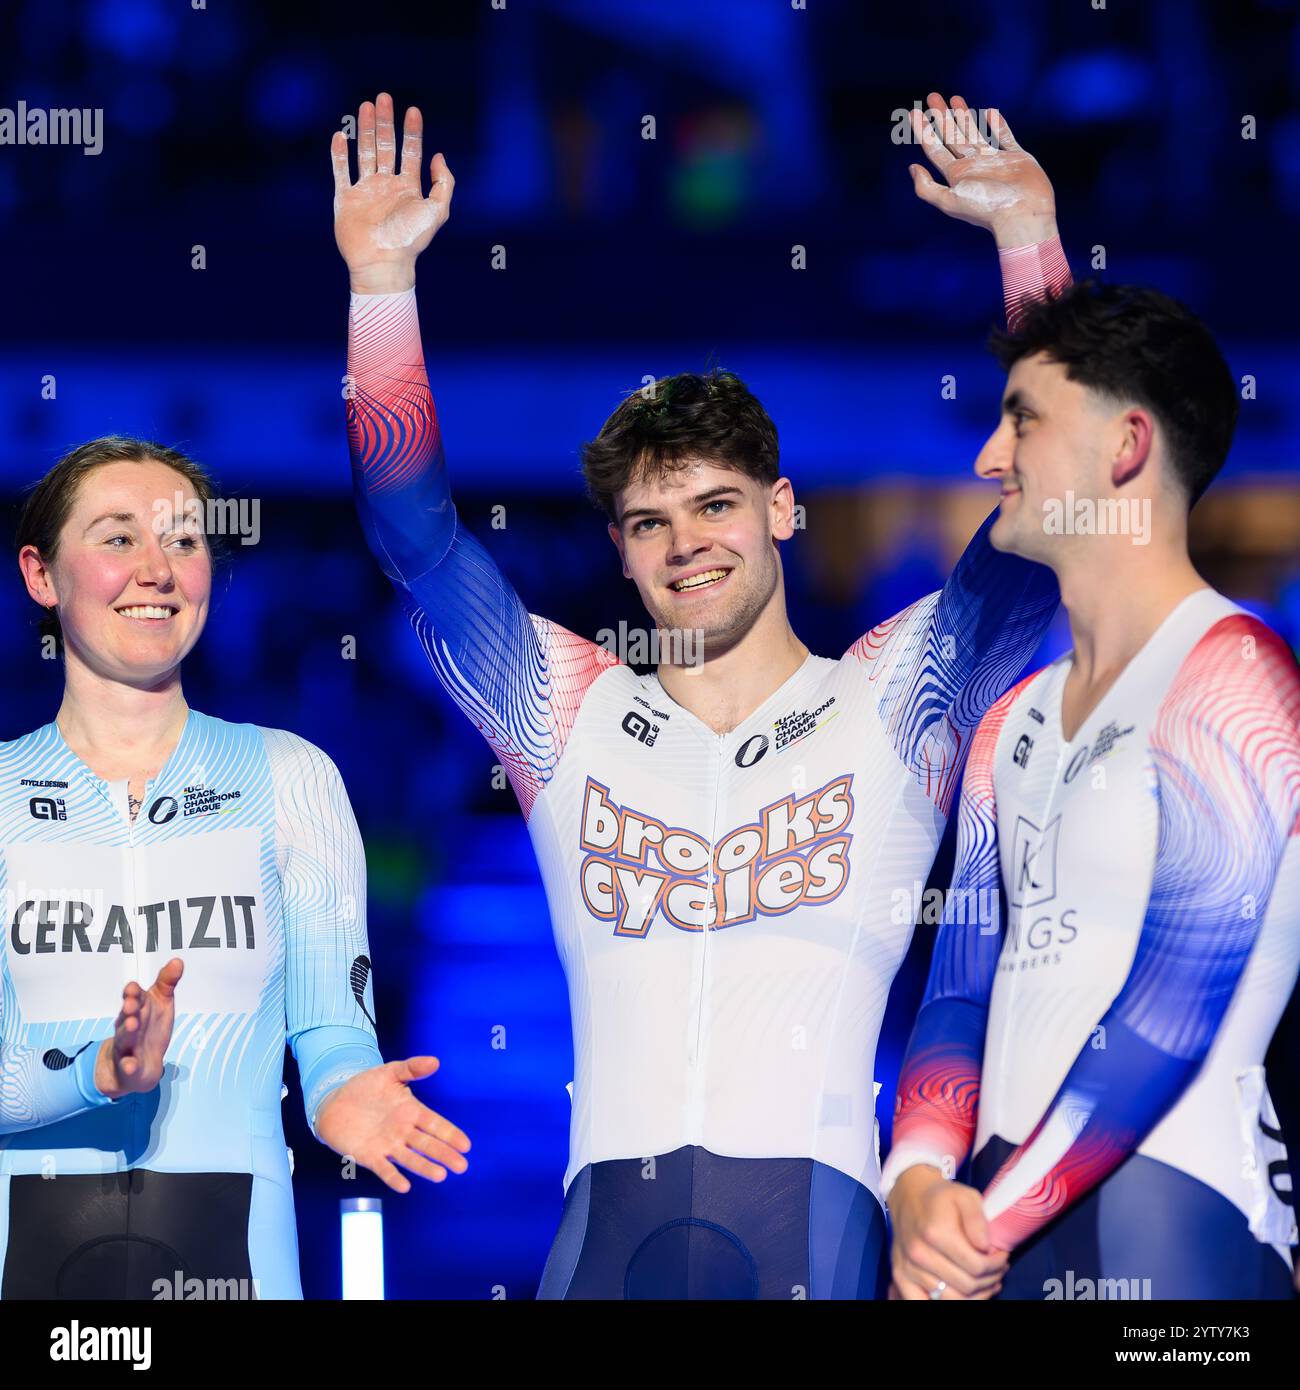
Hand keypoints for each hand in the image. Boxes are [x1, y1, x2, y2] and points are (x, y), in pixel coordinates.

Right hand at [94, 958, 183, 1098]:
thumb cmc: (149, 1027)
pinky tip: (130, 1065)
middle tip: (131, 1004)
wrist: (138, 1064)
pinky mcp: (129, 1066)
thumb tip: (177, 961)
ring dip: (128, 1030)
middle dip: (129, 1009)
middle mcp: (128, 1025)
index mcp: (136, 1009)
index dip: (133, 992)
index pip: (133, 997)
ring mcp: (127, 1046)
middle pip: (127, 1015)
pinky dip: (128, 1065)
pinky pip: (128, 1066)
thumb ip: (167, 983)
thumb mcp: (161, 1003)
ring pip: (125, 1038)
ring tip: (132, 1024)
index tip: (134, 987)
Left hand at [314, 1055, 470, 1192]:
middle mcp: (402, 1131)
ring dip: (424, 1167)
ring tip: (440, 1176)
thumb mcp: (389, 1072)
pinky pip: (383, 1168)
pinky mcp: (368, 1156)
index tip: (466, 1145)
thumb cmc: (365, 1087)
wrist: (334, 1102)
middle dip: (444, 1154)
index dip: (450, 1134)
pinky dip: (393, 1177)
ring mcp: (387, 1145)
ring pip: (409, 1158)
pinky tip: (404, 1186)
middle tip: (462, 1166)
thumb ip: (411, 1068)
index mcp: (411, 1111)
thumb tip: (435, 1061)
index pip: (435, 1124)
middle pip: (427, 1144)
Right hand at [332, 92, 454, 294]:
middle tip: (383, 98)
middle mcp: (387, 186)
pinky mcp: (346, 200)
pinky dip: (339, 154)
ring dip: (365, 130)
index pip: (411, 152)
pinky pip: (340, 172)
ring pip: (364, 153)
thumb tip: (438, 156)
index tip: (412, 110)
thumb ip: (444, 183)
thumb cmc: (411, 240)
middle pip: (385, 147)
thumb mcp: (437, 210)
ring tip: (365, 107)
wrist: (382, 262)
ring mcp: (365, 191)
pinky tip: (341, 135)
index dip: (412, 131)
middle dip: (385, 123)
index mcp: (408, 188)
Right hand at [888, 1164, 1008, 1299]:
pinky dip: (949, 1304)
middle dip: (990, 1280)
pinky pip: (923, 1303)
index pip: (976, 1266)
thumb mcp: (965, 1196)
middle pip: (967, 1286)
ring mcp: (907, 1267)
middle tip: (998, 1269)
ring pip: (952, 1299)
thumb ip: (977, 1219)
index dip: (997, 1265)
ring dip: (976, 1295)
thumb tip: (986, 1247)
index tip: (1003, 1256)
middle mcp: (918, 1253)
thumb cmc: (941, 1197)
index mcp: (935, 1233)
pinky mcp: (900, 1276)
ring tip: (986, 1282)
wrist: (909, 1195)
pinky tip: (964, 1295)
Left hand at [906, 93, 1055, 248]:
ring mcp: (994, 161)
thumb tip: (912, 168)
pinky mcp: (1017, 158)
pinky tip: (990, 112)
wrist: (1023, 214)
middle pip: (952, 136)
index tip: (914, 111)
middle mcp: (973, 166)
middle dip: (941, 117)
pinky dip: (998, 125)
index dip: (923, 131)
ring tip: (954, 99)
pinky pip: (1005, 136)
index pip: (935, 149)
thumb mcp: (949, 201)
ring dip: (964, 116)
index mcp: (956, 175)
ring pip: (975, 133)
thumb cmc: (987, 208)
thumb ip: (927, 188)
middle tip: (932, 96)